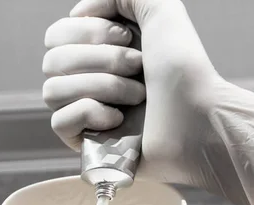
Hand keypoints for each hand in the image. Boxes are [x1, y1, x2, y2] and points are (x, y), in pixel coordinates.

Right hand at [43, 0, 253, 204]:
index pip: (56, 34)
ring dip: (102, 87)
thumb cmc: (186, 71)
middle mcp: (88, 79)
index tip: (127, 37)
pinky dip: (90, 115)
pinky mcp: (87, 143)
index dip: (88, 31)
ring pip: (53, 91)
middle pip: (52, 61)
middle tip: (138, 68)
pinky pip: (59, 122)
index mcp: (98, 51)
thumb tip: (82, 7)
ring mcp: (85, 113)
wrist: (201, 120)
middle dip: (102, 60)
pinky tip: (119, 120)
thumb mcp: (161, 11)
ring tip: (136, 96)